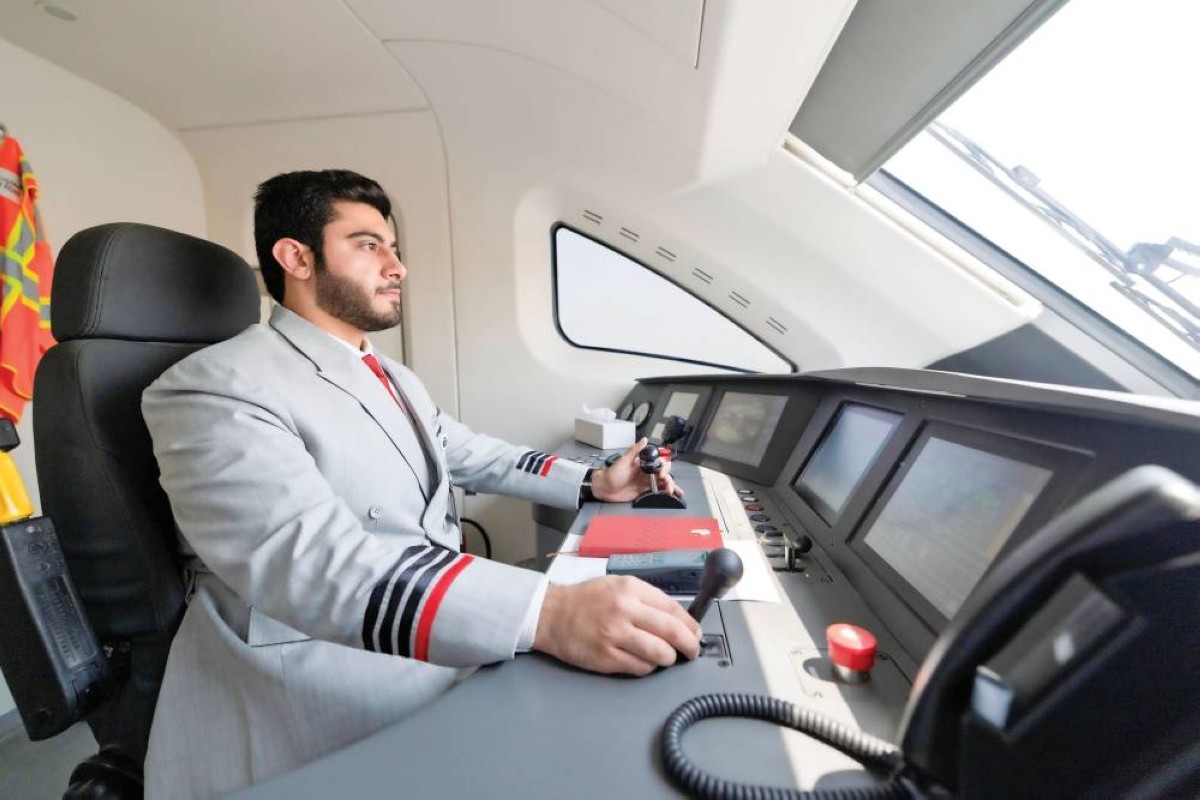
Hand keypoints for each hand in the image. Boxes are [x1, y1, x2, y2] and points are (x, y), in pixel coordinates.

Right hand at [533, 576, 701, 674]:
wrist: (551, 615)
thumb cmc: (586, 600)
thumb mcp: (617, 585)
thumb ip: (646, 598)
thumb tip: (677, 618)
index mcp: (630, 589)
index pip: (672, 609)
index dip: (690, 624)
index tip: (696, 633)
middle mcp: (624, 610)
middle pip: (672, 632)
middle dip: (689, 645)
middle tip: (693, 651)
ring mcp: (615, 635)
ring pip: (660, 654)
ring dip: (669, 658)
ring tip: (666, 657)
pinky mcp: (606, 658)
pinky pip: (640, 668)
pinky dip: (648, 667)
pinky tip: (644, 661)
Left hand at [591, 438, 683, 501]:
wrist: (604, 488)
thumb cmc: (612, 473)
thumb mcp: (623, 461)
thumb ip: (634, 450)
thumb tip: (644, 439)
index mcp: (642, 463)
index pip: (658, 462)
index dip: (663, 467)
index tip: (661, 474)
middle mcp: (646, 471)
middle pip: (663, 473)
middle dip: (668, 479)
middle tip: (668, 486)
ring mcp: (646, 481)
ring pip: (662, 482)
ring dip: (670, 486)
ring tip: (672, 491)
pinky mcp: (644, 491)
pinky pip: (657, 491)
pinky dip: (665, 492)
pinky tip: (673, 495)